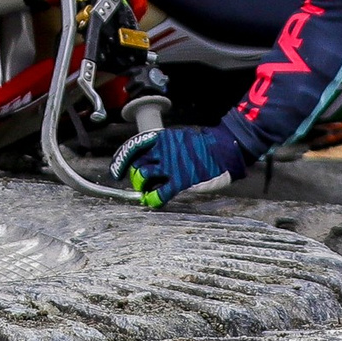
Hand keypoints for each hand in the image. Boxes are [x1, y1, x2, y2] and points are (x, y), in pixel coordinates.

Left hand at [110, 124, 246, 207]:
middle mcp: (162, 151)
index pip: (133, 147)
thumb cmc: (204, 144)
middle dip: (134, 174)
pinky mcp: (180, 180)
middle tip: (138, 182)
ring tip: (145, 191)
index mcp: (162, 138)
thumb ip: (165, 146)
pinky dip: (153, 199)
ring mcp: (170, 166)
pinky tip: (152, 202)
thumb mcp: (180, 137)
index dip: (122, 159)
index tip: (117, 169)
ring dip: (141, 186)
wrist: (224, 148)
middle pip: (137, 163)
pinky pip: (160, 193)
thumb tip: (151, 155)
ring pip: (143, 177)